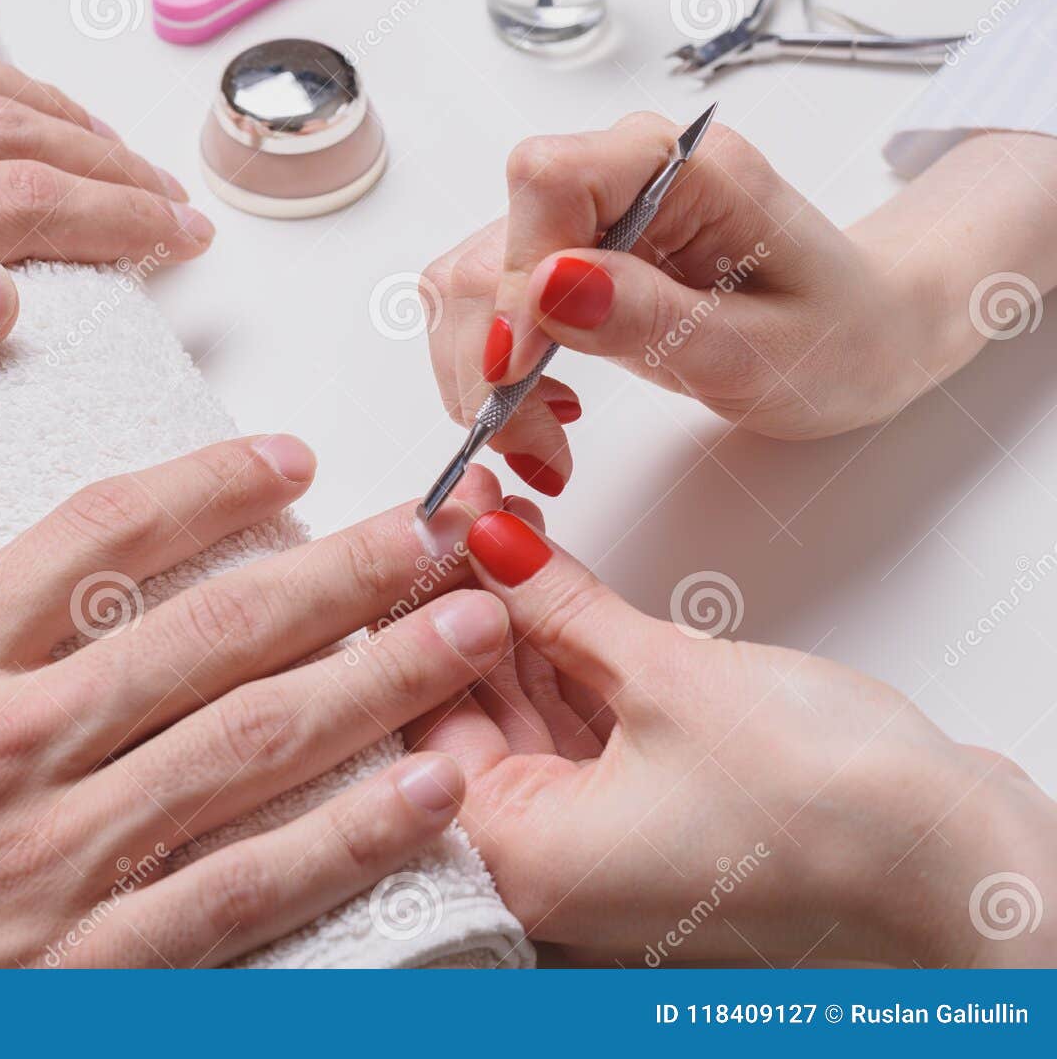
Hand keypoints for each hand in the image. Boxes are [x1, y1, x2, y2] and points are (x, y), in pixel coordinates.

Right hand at [0, 435, 509, 966]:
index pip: (100, 538)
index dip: (211, 485)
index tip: (291, 458)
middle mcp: (11, 743)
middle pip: (209, 630)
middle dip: (339, 573)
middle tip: (436, 533)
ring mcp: (56, 856)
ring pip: (249, 743)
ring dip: (374, 681)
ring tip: (466, 636)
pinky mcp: (87, 964)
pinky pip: (238, 890)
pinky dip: (338, 839)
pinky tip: (419, 795)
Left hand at [409, 480, 1056, 966]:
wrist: (964, 868)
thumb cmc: (833, 813)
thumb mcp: (665, 679)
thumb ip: (559, 607)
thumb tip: (488, 542)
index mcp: (520, 861)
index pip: (420, 722)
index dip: (417, 613)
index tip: (419, 532)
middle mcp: (545, 868)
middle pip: (465, 716)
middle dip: (466, 607)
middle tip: (464, 513)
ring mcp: (597, 848)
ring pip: (523, 717)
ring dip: (518, 626)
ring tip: (506, 525)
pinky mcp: (645, 820)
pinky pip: (578, 731)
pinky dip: (567, 662)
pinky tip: (553, 584)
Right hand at [422, 115, 1034, 496]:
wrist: (863, 336)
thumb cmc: (838, 338)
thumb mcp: (763, 351)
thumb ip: (654, 318)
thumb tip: (547, 285)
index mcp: (684, 168)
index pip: (546, 180)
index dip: (514, 275)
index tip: (520, 373)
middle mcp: (621, 177)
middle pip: (491, 245)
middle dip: (491, 358)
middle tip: (536, 448)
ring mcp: (586, 219)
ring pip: (472, 284)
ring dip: (482, 377)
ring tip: (545, 444)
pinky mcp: (564, 260)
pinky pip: (489, 309)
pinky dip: (495, 375)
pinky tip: (546, 414)